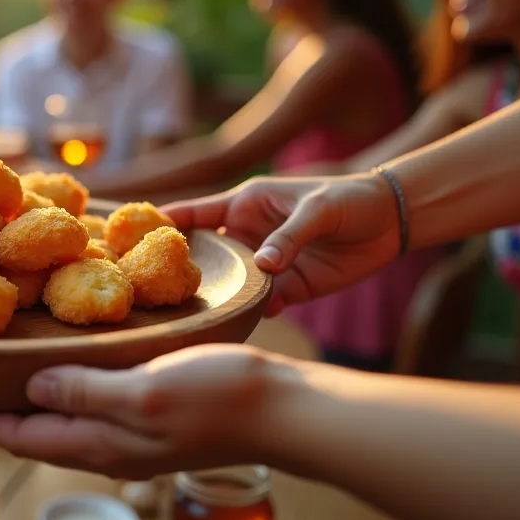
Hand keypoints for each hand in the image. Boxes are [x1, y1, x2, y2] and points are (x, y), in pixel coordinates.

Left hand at [0, 345, 276, 480]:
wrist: (288, 410)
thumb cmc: (220, 396)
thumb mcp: (143, 389)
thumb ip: (84, 391)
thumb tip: (28, 388)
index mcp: (97, 443)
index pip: (15, 436)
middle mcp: (107, 446)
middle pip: (32, 431)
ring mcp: (131, 435)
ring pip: (61, 418)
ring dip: (29, 394)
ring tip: (3, 360)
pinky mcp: (154, 416)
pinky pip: (93, 403)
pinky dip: (67, 383)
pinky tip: (68, 357)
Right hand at [161, 173, 398, 311]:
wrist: (392, 221)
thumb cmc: (348, 199)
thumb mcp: (317, 209)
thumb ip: (288, 236)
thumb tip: (262, 267)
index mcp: (243, 205)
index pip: (193, 214)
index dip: (162, 224)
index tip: (127, 239)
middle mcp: (246, 236)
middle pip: (204, 255)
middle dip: (181, 271)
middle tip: (152, 292)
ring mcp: (265, 264)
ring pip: (230, 284)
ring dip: (218, 297)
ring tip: (191, 315)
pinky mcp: (289, 288)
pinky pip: (261, 303)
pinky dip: (253, 312)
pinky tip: (242, 321)